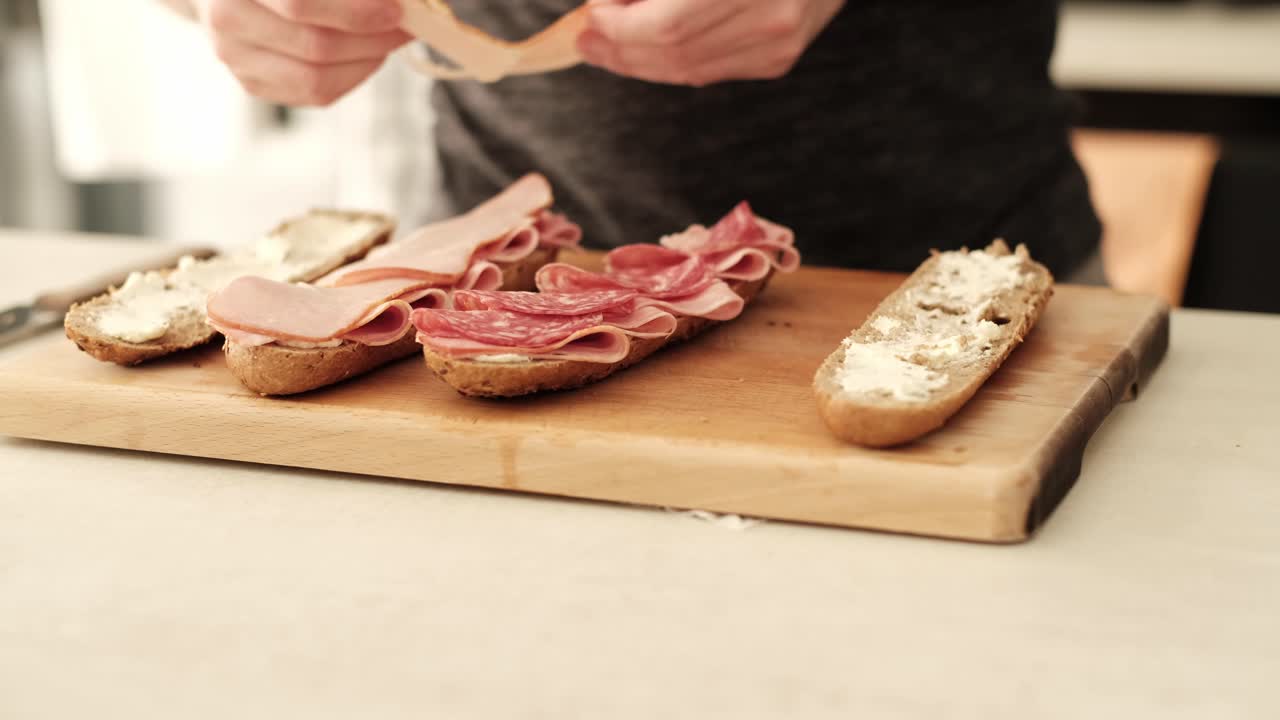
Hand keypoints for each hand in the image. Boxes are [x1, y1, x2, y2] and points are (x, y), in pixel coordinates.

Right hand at [192, 0, 412, 105]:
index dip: (356, 12)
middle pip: (316, 46)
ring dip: (367, 60)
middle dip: (372, 38)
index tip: (396, 10)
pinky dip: (353, 75)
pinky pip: (316, 95)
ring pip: (318, 79)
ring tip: (387, 37)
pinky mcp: (253, 84)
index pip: (300, 5)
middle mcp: (227, 18)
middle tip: (403, 25)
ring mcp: (236, 58)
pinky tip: (365, 53)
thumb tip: (400, 1)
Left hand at [577, 0, 844, 86]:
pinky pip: (710, 71)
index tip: (594, 8)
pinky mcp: (779, 58)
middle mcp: (771, 15)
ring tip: (608, 43)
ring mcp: (778, 42)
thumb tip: (610, 0)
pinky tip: (648, 48)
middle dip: (620, 48)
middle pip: (673, 53)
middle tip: (588, 35)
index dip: (620, 24)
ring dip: (639, 61)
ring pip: (688, 70)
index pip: (667, 25)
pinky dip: (672, 61)